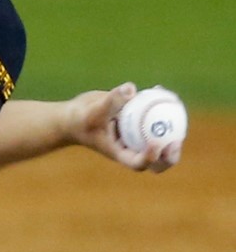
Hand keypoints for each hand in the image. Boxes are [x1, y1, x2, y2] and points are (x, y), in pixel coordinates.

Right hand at [66, 83, 181, 173]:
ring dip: (172, 129)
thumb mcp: (92, 112)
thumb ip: (111, 101)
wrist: (75, 115)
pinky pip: (154, 116)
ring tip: (176, 107)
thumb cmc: (79, 119)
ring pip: (160, 138)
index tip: (156, 144)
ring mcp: (137, 135)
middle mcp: (131, 147)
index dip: (150, 158)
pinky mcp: (138, 121)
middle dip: (169, 157)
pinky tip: (160, 89)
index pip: (137, 163)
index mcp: (120, 153)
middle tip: (176, 142)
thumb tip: (131, 89)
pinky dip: (159, 105)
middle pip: (155, 162)